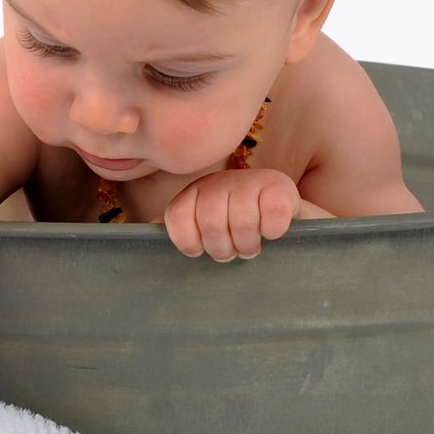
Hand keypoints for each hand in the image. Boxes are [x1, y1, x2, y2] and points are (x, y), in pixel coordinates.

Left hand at [162, 167, 301, 261]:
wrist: (286, 216)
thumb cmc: (240, 228)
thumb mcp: (207, 227)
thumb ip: (182, 227)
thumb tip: (148, 231)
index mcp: (197, 192)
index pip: (177, 214)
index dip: (188, 242)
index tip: (201, 251)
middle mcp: (220, 181)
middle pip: (210, 221)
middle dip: (222, 249)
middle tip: (234, 252)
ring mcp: (252, 181)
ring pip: (242, 221)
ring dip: (248, 245)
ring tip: (252, 247)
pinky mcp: (281, 188)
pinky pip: (272, 217)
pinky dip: (272, 233)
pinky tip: (273, 234)